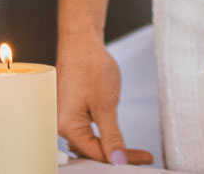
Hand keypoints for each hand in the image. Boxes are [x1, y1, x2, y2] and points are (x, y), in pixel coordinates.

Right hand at [57, 42, 152, 165]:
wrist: (81, 42)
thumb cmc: (90, 66)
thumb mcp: (106, 106)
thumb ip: (112, 137)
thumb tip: (117, 161)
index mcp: (65, 125)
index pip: (95, 153)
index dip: (120, 159)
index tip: (143, 158)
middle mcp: (60, 124)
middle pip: (91, 150)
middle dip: (116, 155)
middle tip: (142, 156)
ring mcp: (63, 117)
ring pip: (89, 142)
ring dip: (109, 147)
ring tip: (134, 150)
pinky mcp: (69, 111)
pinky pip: (85, 131)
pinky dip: (102, 136)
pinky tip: (115, 137)